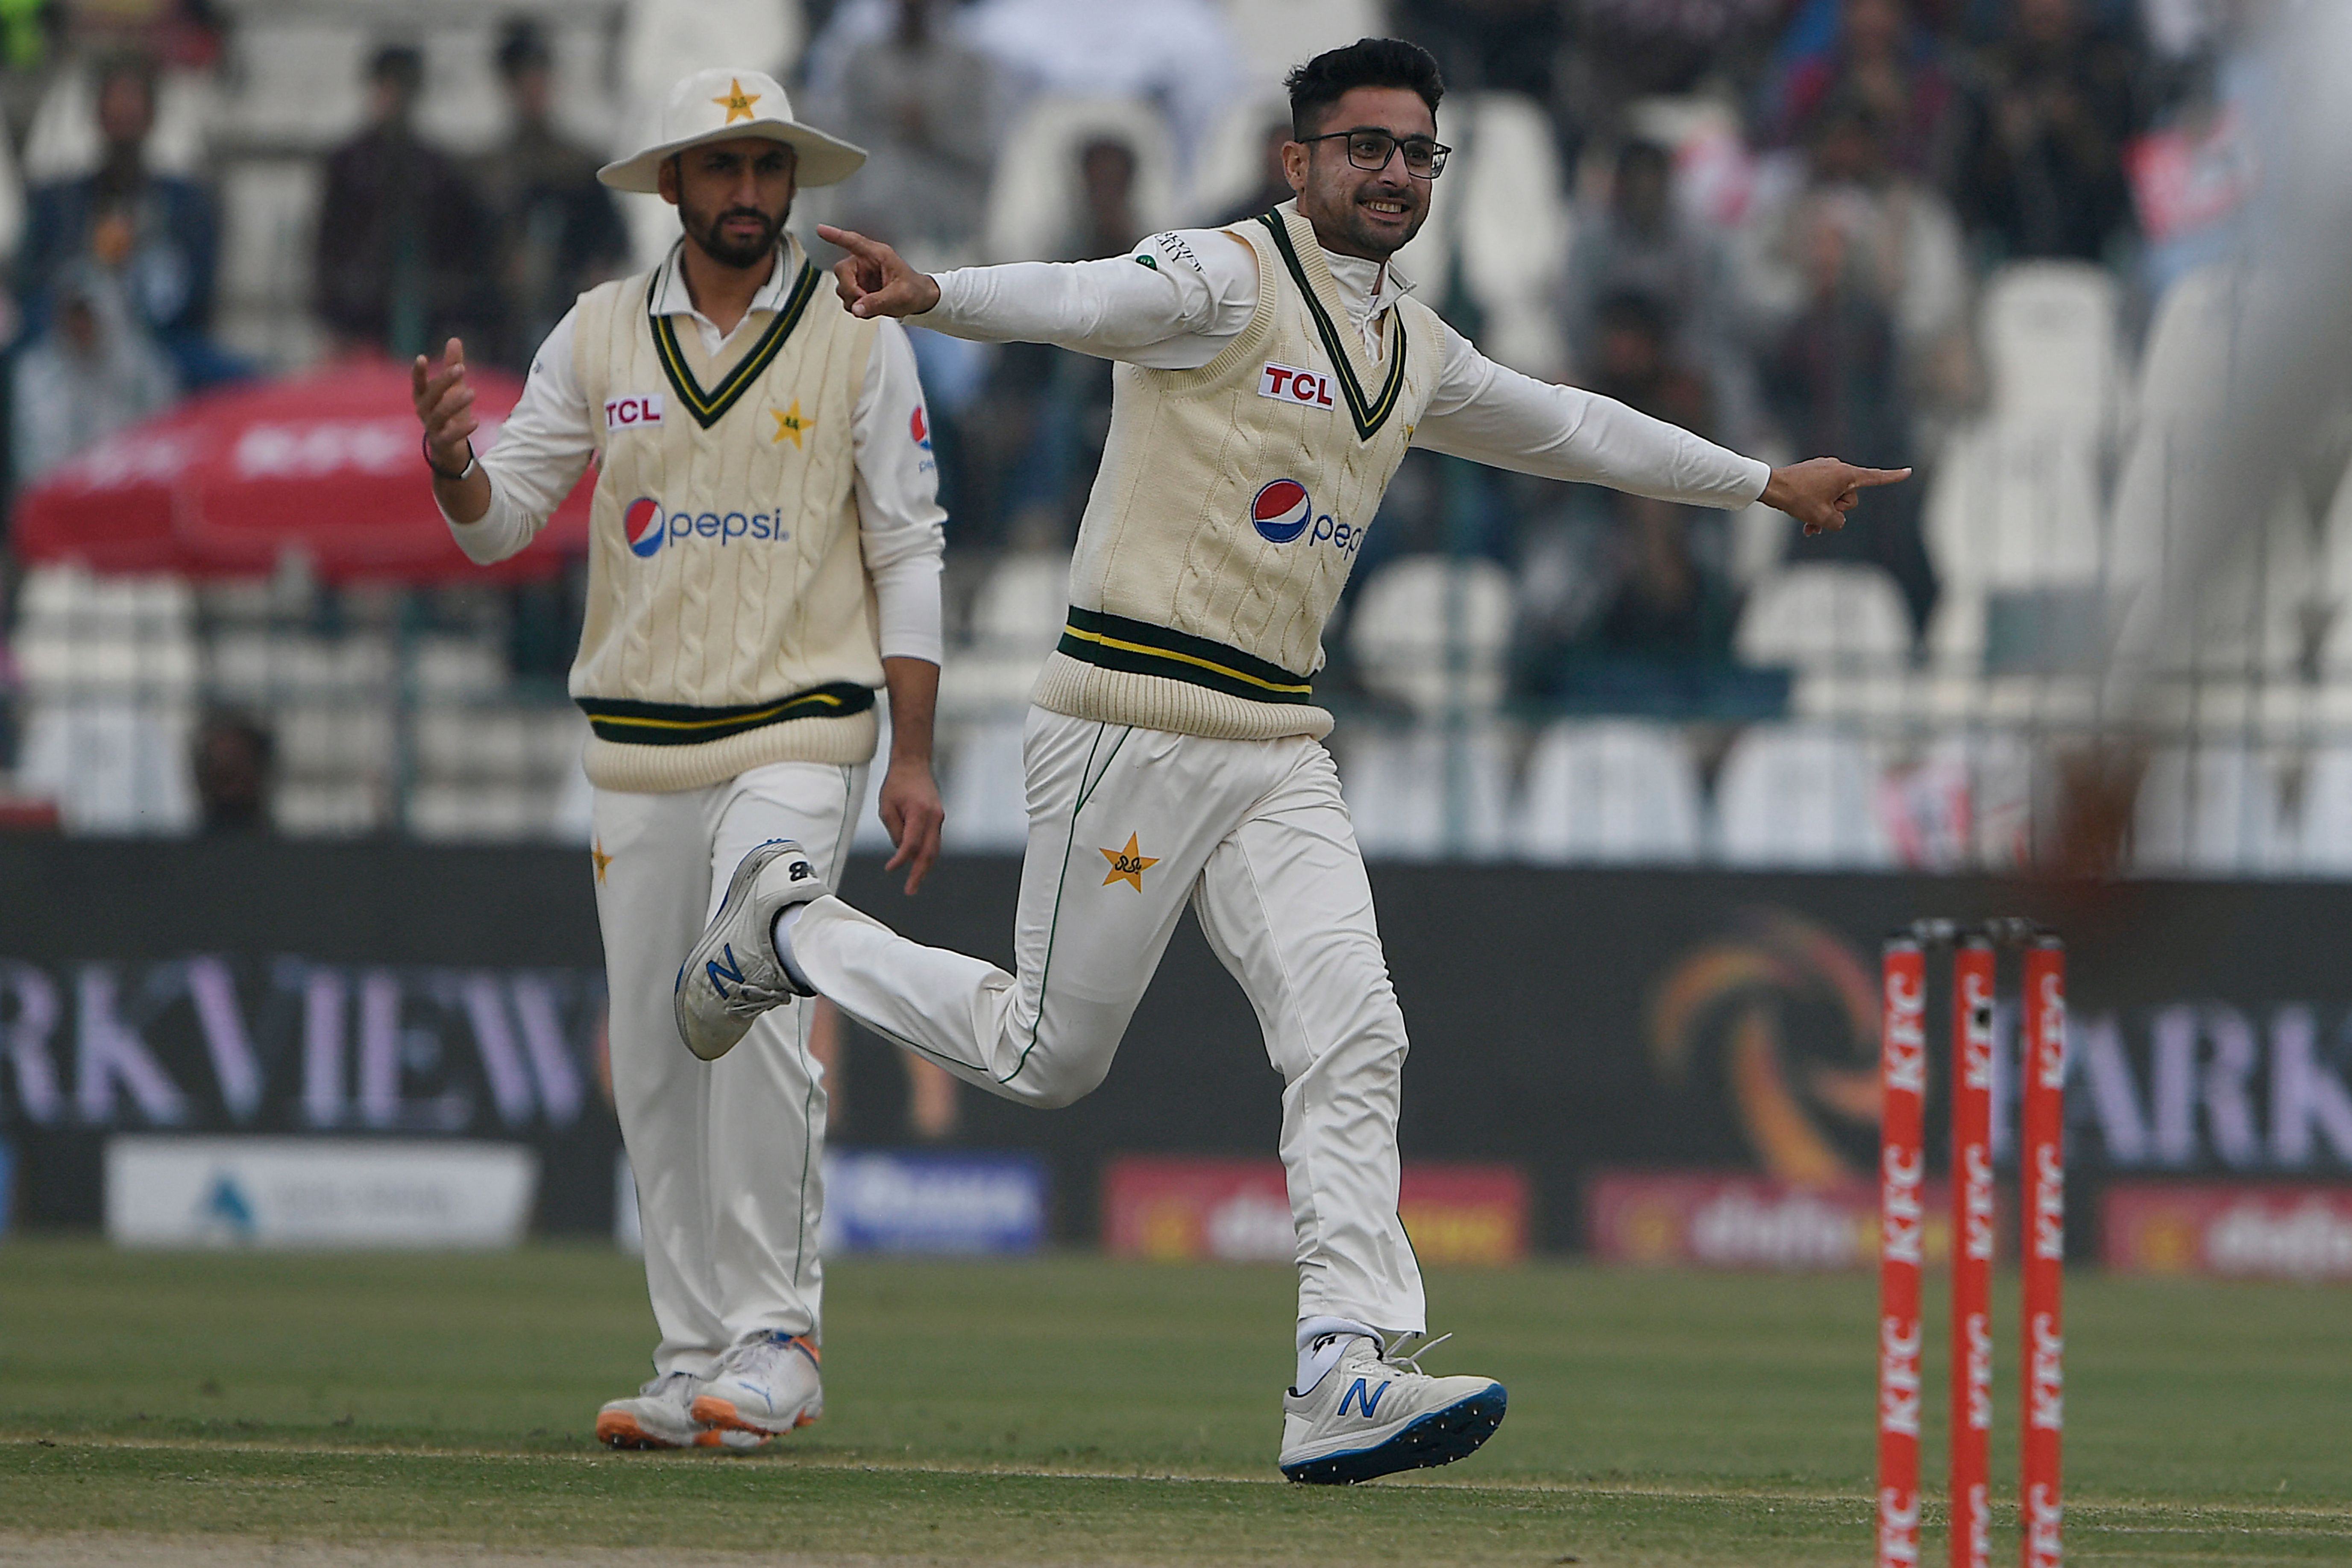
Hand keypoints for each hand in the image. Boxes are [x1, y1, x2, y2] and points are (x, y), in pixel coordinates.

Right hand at [411, 337, 477, 472]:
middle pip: (431, 395)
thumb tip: (454, 339)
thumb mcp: (453, 388)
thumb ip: (452, 365)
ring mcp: (432, 428)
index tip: (421, 357)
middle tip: (460, 368)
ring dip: (454, 403)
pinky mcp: (443, 443)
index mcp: (424, 398)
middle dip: (443, 381)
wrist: (450, 450)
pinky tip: (476, 422)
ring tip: (472, 392)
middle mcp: (424, 412)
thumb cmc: (450, 414)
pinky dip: (462, 430)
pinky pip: (450, 436)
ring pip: (439, 415)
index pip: (418, 383)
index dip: (418, 372)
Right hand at [816, 224, 940, 318]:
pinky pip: (848, 300)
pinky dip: (857, 307)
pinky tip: (870, 307)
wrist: (920, 301)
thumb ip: (878, 302)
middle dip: (850, 289)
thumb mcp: (900, 296)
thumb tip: (857, 308)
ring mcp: (861, 277)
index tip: (821, 229)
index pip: (854, 242)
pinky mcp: (859, 290)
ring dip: (854, 300)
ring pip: (842, 288)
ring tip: (874, 304)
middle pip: (842, 270)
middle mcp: (866, 263)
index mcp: (878, 255)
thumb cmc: (914, 289)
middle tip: (864, 299)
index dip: (836, 236)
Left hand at [878, 754, 944, 894]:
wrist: (913, 765)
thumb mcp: (887, 806)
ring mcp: (939, 818)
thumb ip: (894, 830)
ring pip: (934, 849)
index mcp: (920, 813)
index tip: (890, 869)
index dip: (901, 860)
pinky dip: (927, 854)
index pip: (911, 844)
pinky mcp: (938, 818)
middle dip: (920, 873)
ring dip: (925, 867)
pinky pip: (934, 841)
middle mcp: (934, 817)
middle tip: (911, 890)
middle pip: (929, 852)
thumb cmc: (898, 783)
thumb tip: (901, 852)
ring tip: (915, 882)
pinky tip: (919, 864)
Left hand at [1760, 457, 1911, 535]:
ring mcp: (1825, 469)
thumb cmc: (1798, 499)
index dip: (1893, 477)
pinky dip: (1816, 506)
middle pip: (1849, 498)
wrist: (1771, 486)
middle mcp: (1838, 468)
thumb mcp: (1823, 517)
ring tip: (1807, 520)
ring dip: (1823, 512)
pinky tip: (1803, 516)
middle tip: (1817, 515)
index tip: (1908, 471)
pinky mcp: (1813, 472)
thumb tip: (1836, 519)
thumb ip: (1839, 522)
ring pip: (1833, 498)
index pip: (1875, 478)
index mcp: (1846, 475)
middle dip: (1836, 511)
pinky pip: (1822, 493)